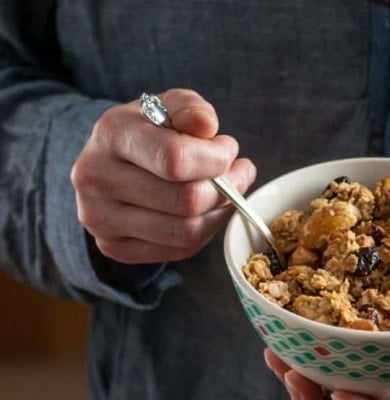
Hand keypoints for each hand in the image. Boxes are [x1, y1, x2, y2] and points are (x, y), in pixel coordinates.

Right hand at [71, 88, 255, 263]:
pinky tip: (209, 211)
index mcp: (111, 134)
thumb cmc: (151, 131)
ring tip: (229, 192)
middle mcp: (96, 178)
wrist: (111, 161)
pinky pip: (179, 250)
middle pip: (186, 201)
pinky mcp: (113, 246)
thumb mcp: (171, 105)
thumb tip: (206, 127)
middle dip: (227, 188)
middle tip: (239, 173)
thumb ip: (191, 109)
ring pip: (187, 232)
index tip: (228, 149)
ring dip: (221, 212)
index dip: (216, 159)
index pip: (175, 159)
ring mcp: (100, 218)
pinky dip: (205, 232)